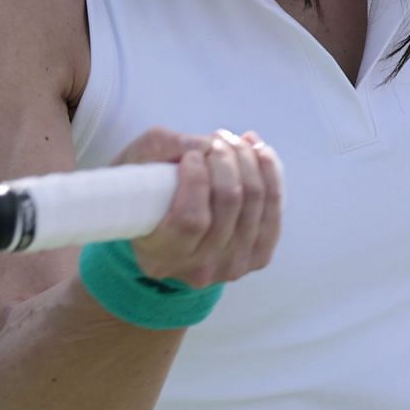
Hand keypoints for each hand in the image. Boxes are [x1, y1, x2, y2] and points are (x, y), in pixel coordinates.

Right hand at [110, 127, 282, 287]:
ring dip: (248, 159)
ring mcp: (233, 266)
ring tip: (233, 140)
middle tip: (216, 139)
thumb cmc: (144, 190)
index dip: (196, 178)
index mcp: (160, 257)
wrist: (165, 228)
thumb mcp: (135, 165)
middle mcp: (198, 269)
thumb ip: (162, 148)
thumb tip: (207, 144)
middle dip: (226, 159)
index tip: (191, 155)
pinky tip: (259, 150)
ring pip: (255, 200)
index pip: (191, 220)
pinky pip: (274, 207)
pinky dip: (270, 172)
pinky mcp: (258, 256)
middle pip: (229, 203)